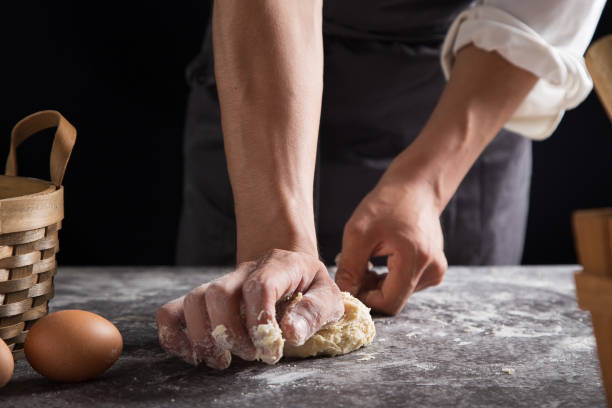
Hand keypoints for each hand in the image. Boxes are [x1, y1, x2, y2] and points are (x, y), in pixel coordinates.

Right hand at [156, 249, 342, 368]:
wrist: (292, 271)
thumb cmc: (310, 288)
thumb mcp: (329, 296)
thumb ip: (315, 311)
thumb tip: (290, 332)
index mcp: (279, 265)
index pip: (260, 286)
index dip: (261, 321)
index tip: (270, 351)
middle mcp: (245, 270)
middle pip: (220, 292)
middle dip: (231, 332)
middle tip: (250, 355)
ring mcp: (221, 283)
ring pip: (194, 299)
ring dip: (203, 337)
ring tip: (223, 361)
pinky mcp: (204, 299)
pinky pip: (172, 310)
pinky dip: (173, 334)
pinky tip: (192, 355)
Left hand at [335, 170, 446, 315]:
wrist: (416, 187)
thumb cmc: (387, 204)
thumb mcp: (359, 232)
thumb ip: (349, 268)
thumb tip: (343, 296)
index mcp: (416, 260)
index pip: (389, 302)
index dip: (365, 299)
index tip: (349, 283)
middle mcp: (433, 270)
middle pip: (394, 300)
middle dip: (370, 290)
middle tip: (354, 268)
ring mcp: (436, 270)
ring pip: (399, 294)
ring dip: (378, 284)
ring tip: (367, 259)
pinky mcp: (435, 269)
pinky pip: (406, 285)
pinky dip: (389, 278)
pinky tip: (381, 259)